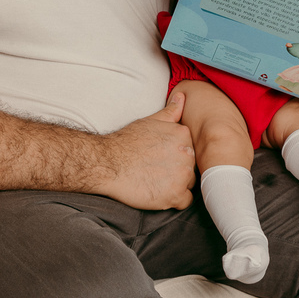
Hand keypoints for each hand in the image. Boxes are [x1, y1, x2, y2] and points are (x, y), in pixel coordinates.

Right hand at [96, 93, 195, 209]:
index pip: (190, 148)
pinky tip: (159, 193)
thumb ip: (171, 111)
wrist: (107, 164)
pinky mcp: (175, 195)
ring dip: (177, 184)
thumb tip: (183, 96)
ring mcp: (183, 174)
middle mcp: (188, 153)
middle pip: (191, 166)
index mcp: (184, 134)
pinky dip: (174, 200)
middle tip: (156, 170)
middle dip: (178, 169)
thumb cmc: (126, 142)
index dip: (176, 154)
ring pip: (190, 183)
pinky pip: (185, 201)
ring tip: (157, 181)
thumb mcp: (151, 121)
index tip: (161, 157)